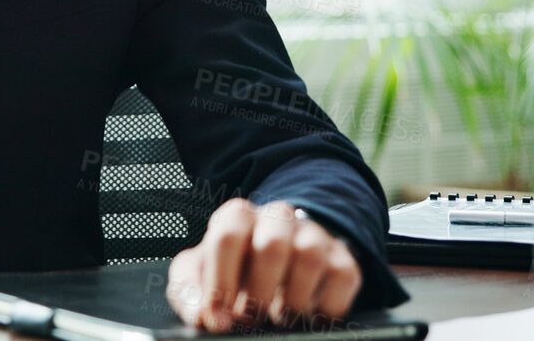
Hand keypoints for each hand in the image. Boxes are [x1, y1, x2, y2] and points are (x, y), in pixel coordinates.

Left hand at [164, 199, 361, 330]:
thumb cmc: (232, 269)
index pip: (228, 237)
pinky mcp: (342, 258)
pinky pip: (343, 278)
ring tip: (278, 317)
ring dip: (292, 300)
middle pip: (272, 245)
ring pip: (310, 258)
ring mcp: (313, 235)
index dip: (221, 281)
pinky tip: (308, 315)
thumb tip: (207, 317)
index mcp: (237, 216)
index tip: (218, 315)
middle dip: (259, 292)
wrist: (273, 262)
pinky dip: (325, 307)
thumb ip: (190, 294)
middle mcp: (277, 217)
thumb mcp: (199, 276)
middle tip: (251, 317)